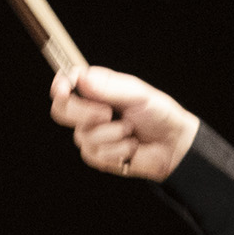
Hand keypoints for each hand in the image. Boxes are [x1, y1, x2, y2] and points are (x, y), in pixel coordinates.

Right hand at [50, 67, 199, 181]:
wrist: (173, 144)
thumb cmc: (158, 114)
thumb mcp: (137, 94)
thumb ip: (109, 87)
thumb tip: (82, 78)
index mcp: (97, 90)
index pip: (67, 84)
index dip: (60, 85)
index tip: (63, 89)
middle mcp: (89, 110)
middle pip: (62, 111)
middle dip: (83, 113)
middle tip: (108, 113)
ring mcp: (91, 134)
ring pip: (82, 136)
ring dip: (111, 134)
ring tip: (130, 130)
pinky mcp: (97, 156)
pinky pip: (94, 153)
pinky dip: (117, 149)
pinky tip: (130, 146)